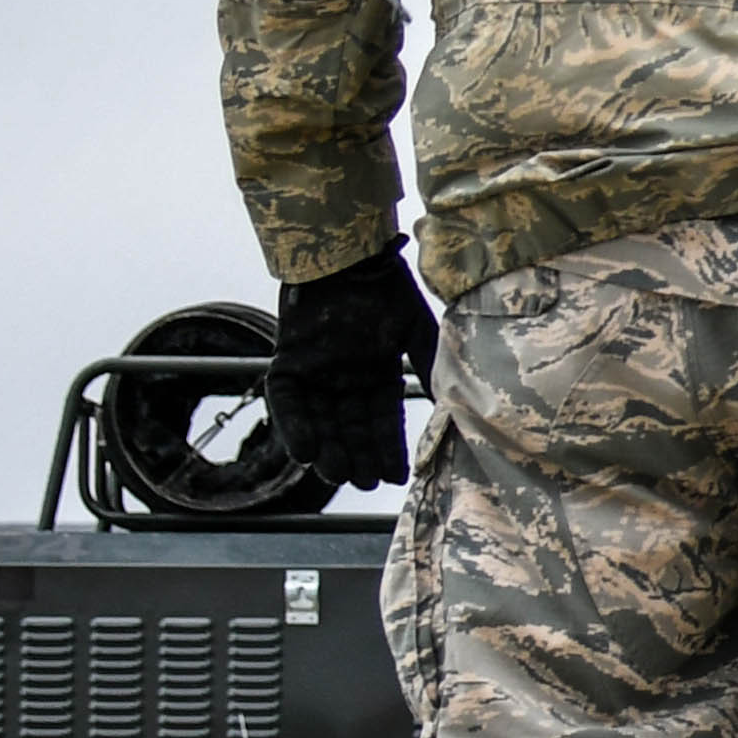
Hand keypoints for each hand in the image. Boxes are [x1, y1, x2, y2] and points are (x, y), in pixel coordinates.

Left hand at [264, 247, 436, 489]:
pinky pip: (286, 403)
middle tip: (364, 483)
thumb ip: (429, 368)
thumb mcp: (416, 332)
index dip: (387, 449)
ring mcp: (313, 371)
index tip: (396, 477)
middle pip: (348, 427)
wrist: (350, 253)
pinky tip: (304, 454)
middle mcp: (343, 377)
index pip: (382, 420)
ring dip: (326, 449)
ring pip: (318, 421)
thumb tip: (452, 407)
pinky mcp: (286, 362)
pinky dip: (293, 428)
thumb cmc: (386, 287)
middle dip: (356, 455)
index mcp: (375, 372)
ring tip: (336, 475)